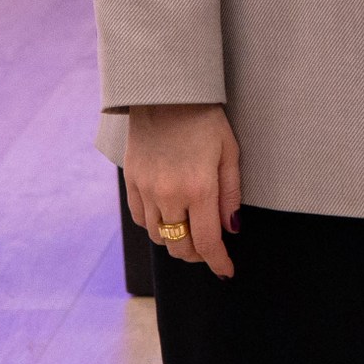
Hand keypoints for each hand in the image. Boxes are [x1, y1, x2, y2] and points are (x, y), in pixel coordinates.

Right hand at [124, 103, 241, 278]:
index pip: (207, 242)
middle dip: (197, 254)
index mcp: (199, 187)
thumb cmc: (205, 118)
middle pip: (180, 246)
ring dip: (176, 241)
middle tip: (210, 249)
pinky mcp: (131, 182)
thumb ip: (231, 194)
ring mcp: (146, 189)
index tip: (226, 271)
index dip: (218, 262)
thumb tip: (232, 229)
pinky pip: (141, 219)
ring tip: (190, 230)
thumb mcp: (230, 150)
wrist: (165, 92)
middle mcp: (169, 194)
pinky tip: (169, 216)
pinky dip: (156, 225)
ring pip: (159, 236)